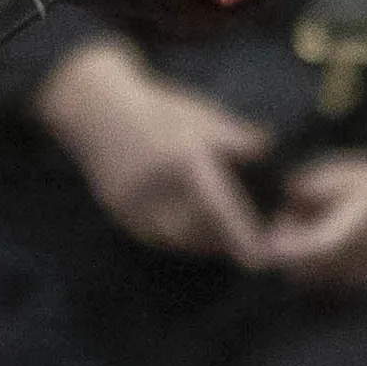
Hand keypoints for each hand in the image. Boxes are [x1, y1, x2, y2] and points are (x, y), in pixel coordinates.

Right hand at [37, 36, 270, 261]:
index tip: (263, 257)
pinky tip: (190, 223)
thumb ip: (238, 136)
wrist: (95, 111)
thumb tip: (271, 150)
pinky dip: (179, 236)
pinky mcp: (121, 216)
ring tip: (222, 230)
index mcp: (186, 164)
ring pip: (182, 242)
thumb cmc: (154, 109)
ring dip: (205, 241)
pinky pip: (159, 238)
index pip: (225, 216)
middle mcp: (160, 193)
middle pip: (206, 236)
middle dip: (229, 239)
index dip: (246, 242)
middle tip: (249, 234)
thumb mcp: (201, 115)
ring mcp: (137, 209)